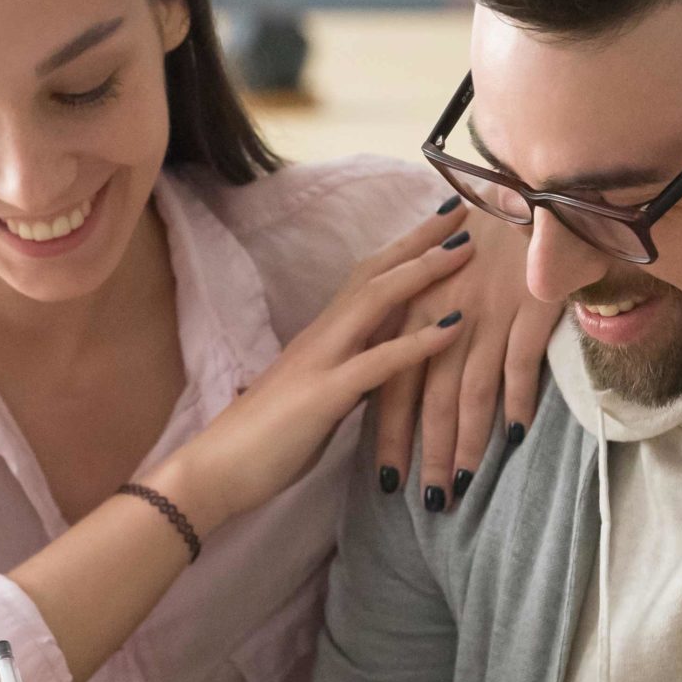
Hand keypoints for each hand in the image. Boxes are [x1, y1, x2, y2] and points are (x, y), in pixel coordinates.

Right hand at [158, 206, 474, 530]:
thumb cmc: (262, 442)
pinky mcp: (324, 396)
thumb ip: (346, 376)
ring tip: (467, 249)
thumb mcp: (316, 399)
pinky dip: (419, 342)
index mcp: (320, 338)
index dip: (404, 249)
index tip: (442, 225)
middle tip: (465, 210)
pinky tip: (456, 327)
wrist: (214, 471)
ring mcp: (321, 362)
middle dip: (420, 240)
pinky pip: (378, 362)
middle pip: (375, 272)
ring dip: (424, 271)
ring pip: (376, 301)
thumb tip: (379, 367)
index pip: (366, 278)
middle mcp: (321, 337)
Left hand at [374, 203, 559, 509]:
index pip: (393, 384)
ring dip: (467, 443)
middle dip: (427, 454)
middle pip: (430, 399)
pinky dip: (518, 400)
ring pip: (470, 391)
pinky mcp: (527, 307)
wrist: (528, 190)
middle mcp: (443, 317)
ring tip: (464, 484)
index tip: (388, 480)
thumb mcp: (438, 281)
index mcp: (413, 311)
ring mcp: (486, 314)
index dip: (390, 434)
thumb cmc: (483, 240)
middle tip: (428, 502)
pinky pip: (519, 363)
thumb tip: (410, 379)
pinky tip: (514, 436)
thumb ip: (422, 328)